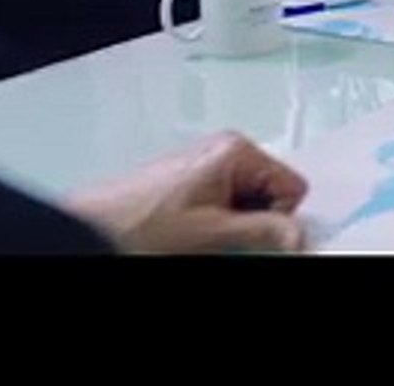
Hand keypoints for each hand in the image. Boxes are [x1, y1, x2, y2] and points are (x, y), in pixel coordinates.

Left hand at [64, 131, 309, 254]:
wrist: (92, 229)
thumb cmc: (139, 223)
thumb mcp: (213, 233)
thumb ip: (265, 232)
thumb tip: (301, 235)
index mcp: (235, 151)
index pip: (292, 188)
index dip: (278, 219)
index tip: (254, 239)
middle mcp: (222, 152)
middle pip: (269, 196)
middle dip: (252, 224)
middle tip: (223, 241)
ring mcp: (205, 169)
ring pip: (246, 207)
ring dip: (232, 230)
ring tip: (201, 240)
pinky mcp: (190, 186)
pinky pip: (223, 209)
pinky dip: (215, 228)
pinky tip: (192, 238)